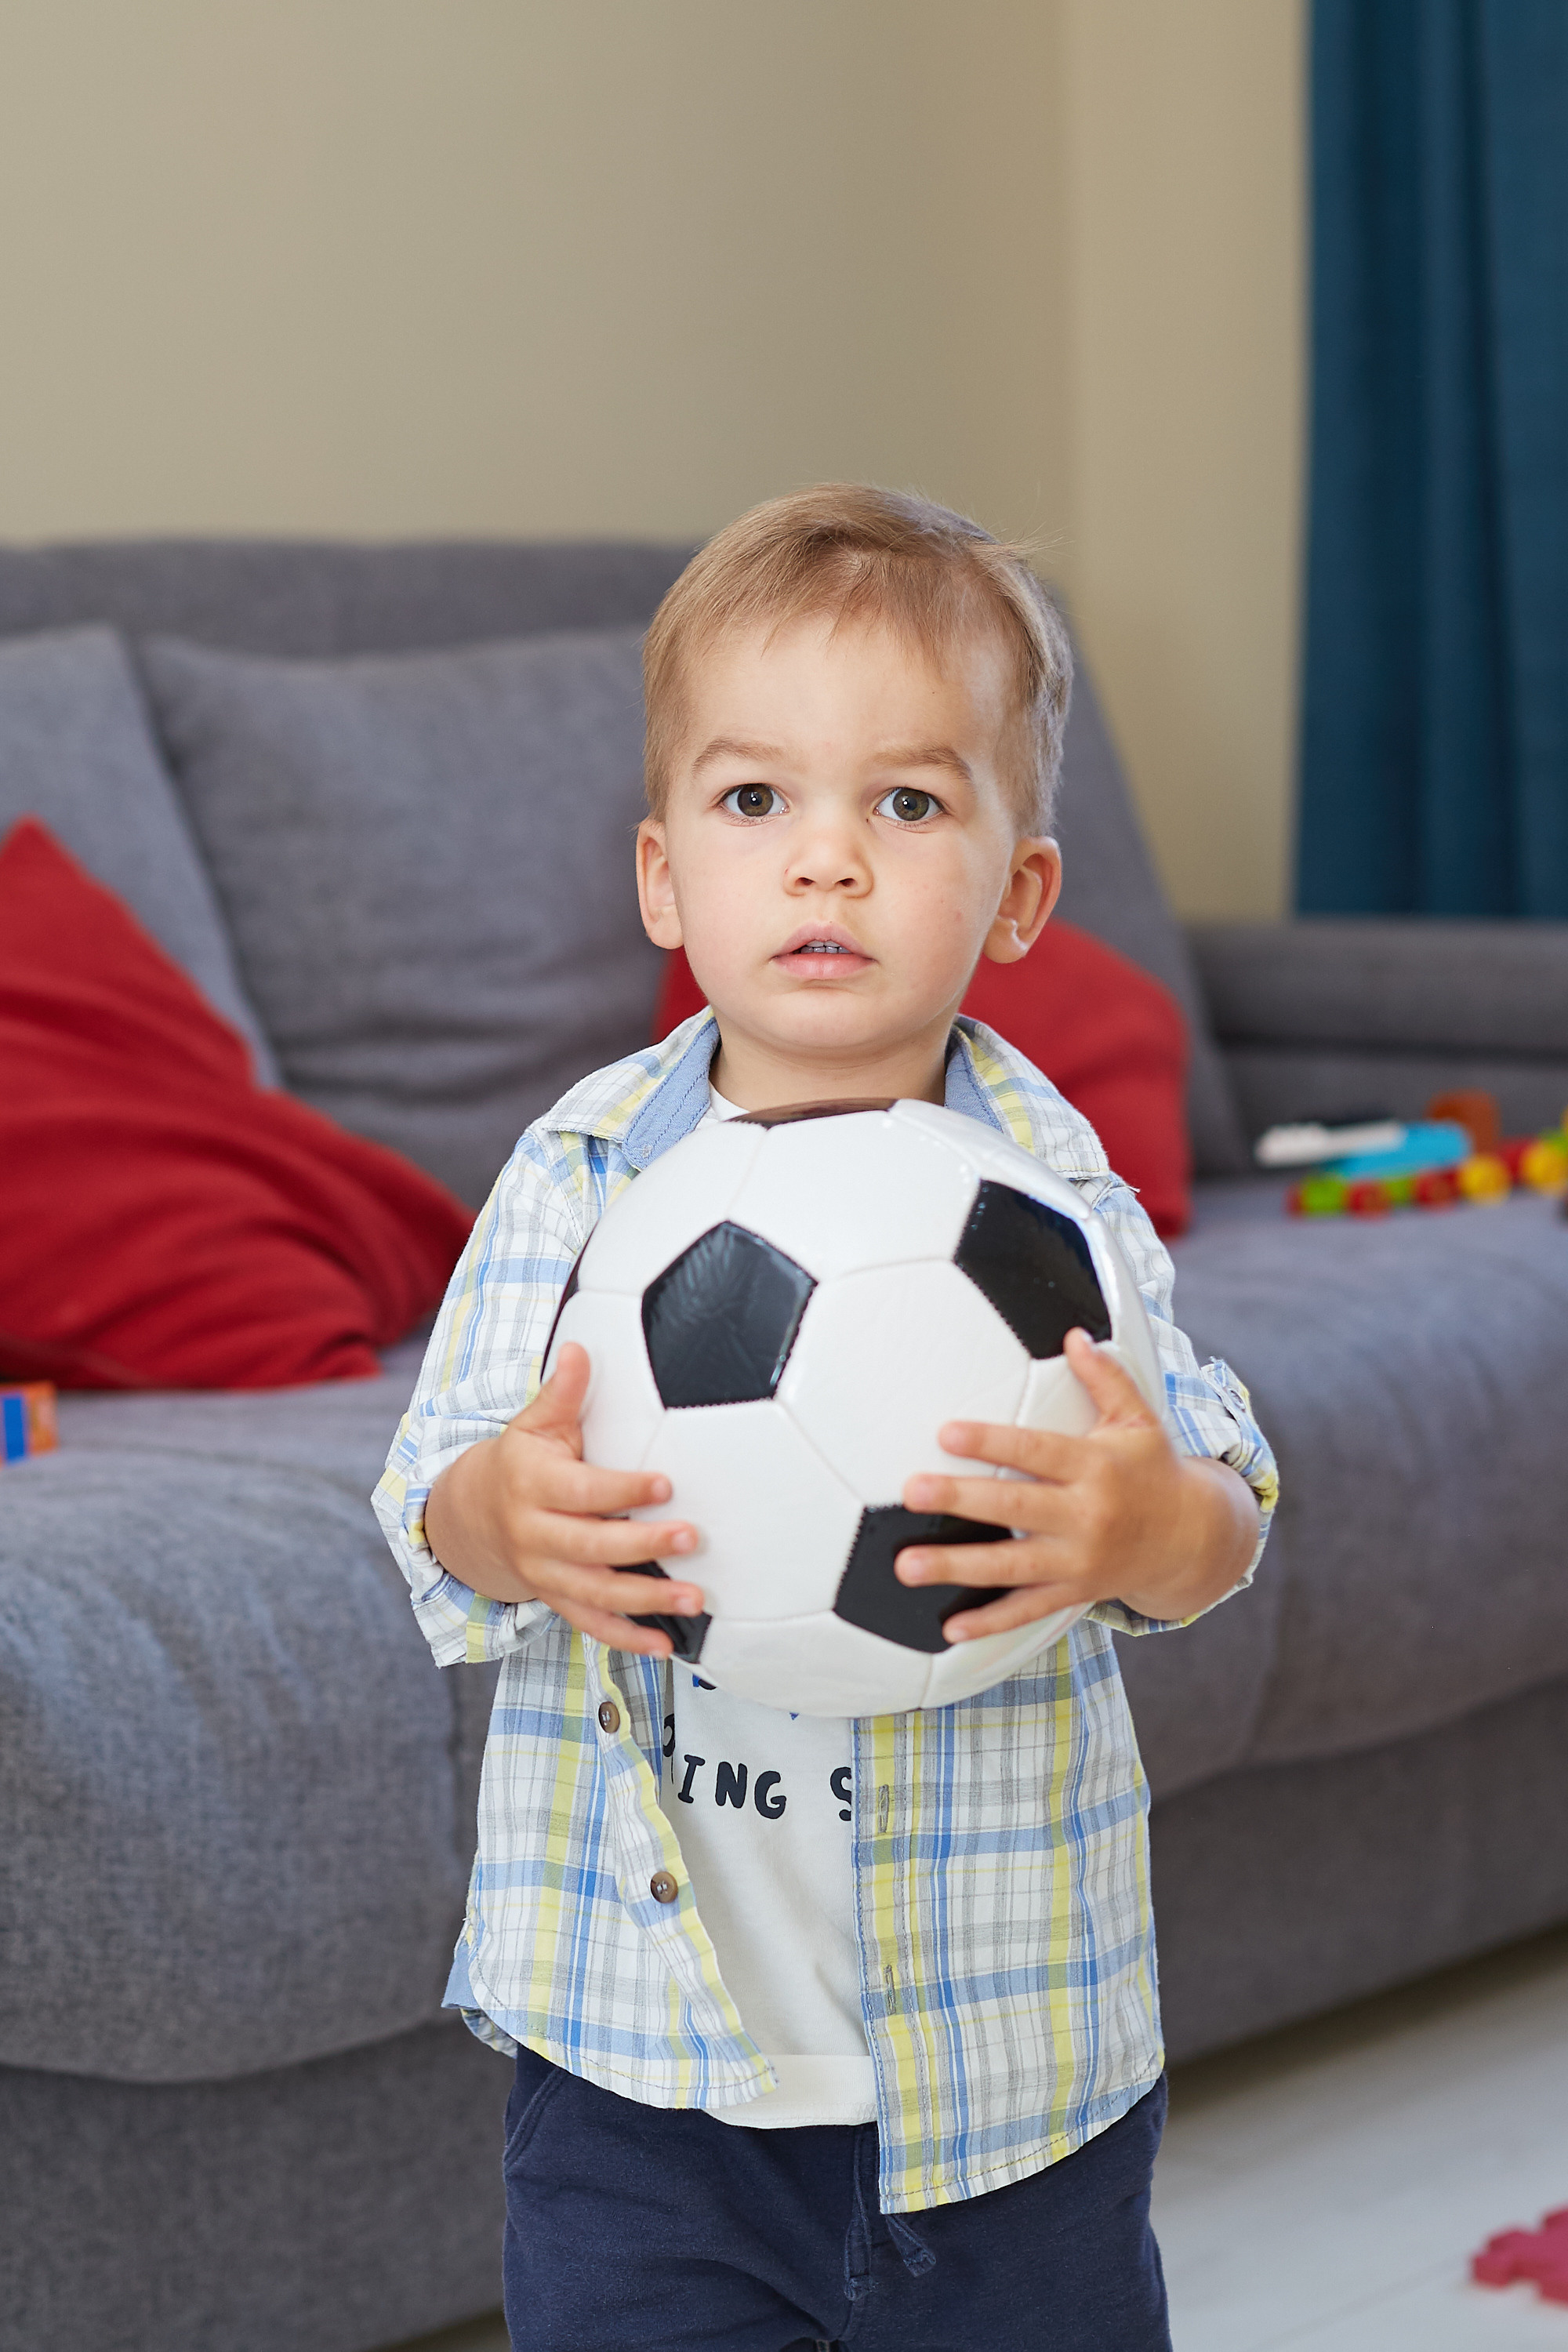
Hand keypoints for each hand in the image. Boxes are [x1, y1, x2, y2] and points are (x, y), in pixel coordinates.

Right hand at [422, 1342, 702, 1654]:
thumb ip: (561, 1392)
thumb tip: (580, 1349)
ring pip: (596, 1594)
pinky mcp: (556, 1599)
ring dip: (647, 1600)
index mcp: (532, 1486)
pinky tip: (666, 1646)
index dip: (622, 1489)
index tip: (666, 1483)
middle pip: (591, 1546)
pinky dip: (627, 1641)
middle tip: (692, 1538)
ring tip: (694, 1598)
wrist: (472, 1516)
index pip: (580, 1491)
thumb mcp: (532, 1424)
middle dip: (643, 1546)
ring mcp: (545, 1574)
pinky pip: (591, 1626)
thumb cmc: (521, 1461)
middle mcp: (535, 1536)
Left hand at [895, 1327, 1259, 1641]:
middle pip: (1014, 1508)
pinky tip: (949, 1627)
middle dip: (960, 1500)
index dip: (991, 1442)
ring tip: (906, 1565)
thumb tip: (1076, 1334)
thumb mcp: (1139, 1418)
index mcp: (1096, 1467)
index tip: (946, 1433)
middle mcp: (1087, 1517)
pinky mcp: (1073, 1592)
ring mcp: (1078, 1561)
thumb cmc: (1153, 1468)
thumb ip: (1106, 1377)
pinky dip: (989, 1623)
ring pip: (1010, 1567)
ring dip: (955, 1568)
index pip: (1036, 1451)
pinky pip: (1027, 1610)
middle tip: (912, 1492)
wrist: (1191, 1538)